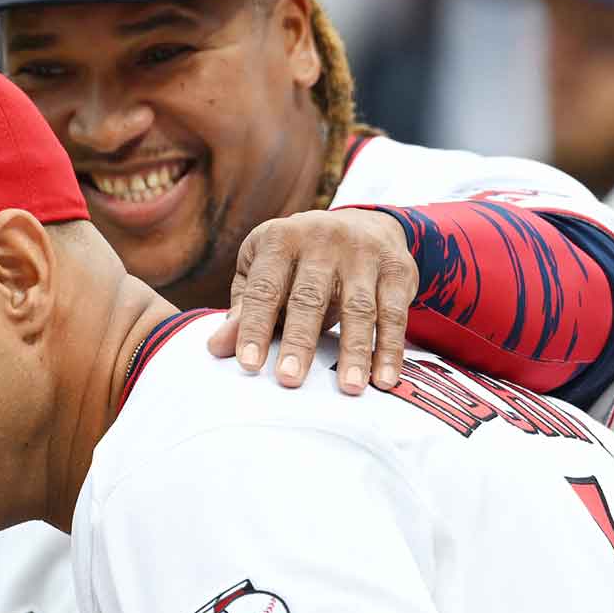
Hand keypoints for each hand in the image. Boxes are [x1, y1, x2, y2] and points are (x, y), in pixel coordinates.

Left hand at [206, 208, 416, 393]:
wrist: (364, 224)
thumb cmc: (300, 261)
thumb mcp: (265, 271)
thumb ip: (244, 308)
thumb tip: (217, 349)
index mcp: (281, 239)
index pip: (264, 288)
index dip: (253, 327)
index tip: (248, 364)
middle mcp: (322, 240)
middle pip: (309, 297)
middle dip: (300, 341)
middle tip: (290, 380)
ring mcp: (363, 252)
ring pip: (358, 307)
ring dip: (355, 350)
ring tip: (348, 388)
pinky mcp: (396, 268)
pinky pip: (395, 313)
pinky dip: (390, 349)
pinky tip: (384, 379)